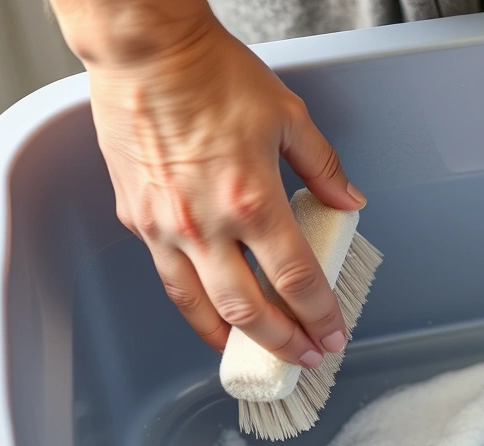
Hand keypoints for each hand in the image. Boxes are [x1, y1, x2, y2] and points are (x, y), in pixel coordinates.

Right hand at [79, 9, 364, 365]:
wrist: (144, 51)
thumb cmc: (211, 75)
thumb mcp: (289, 116)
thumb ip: (323, 168)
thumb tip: (348, 201)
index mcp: (253, 200)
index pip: (296, 280)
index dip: (320, 316)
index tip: (333, 334)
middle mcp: (206, 225)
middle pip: (249, 310)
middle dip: (283, 342)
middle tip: (304, 356)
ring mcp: (165, 227)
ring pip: (200, 307)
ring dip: (233, 338)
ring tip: (256, 353)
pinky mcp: (135, 219)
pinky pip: (168, 277)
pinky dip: (193, 306)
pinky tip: (209, 313)